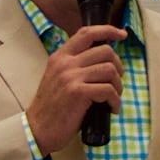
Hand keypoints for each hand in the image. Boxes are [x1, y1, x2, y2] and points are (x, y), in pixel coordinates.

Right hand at [25, 24, 125, 153]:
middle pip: (106, 51)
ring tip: (113, 98)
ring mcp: (71, 77)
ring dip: (118, 86)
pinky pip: (108, 90)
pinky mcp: (78, 92)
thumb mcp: (59, 78)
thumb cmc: (52, 108)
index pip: (87, 33)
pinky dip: (115, 101)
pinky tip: (112, 109)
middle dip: (118, 67)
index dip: (108, 30)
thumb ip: (75, 67)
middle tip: (116, 82)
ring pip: (110, 70)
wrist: (38, 129)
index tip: (122, 35)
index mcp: (60, 56)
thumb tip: (104, 62)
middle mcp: (65, 62)